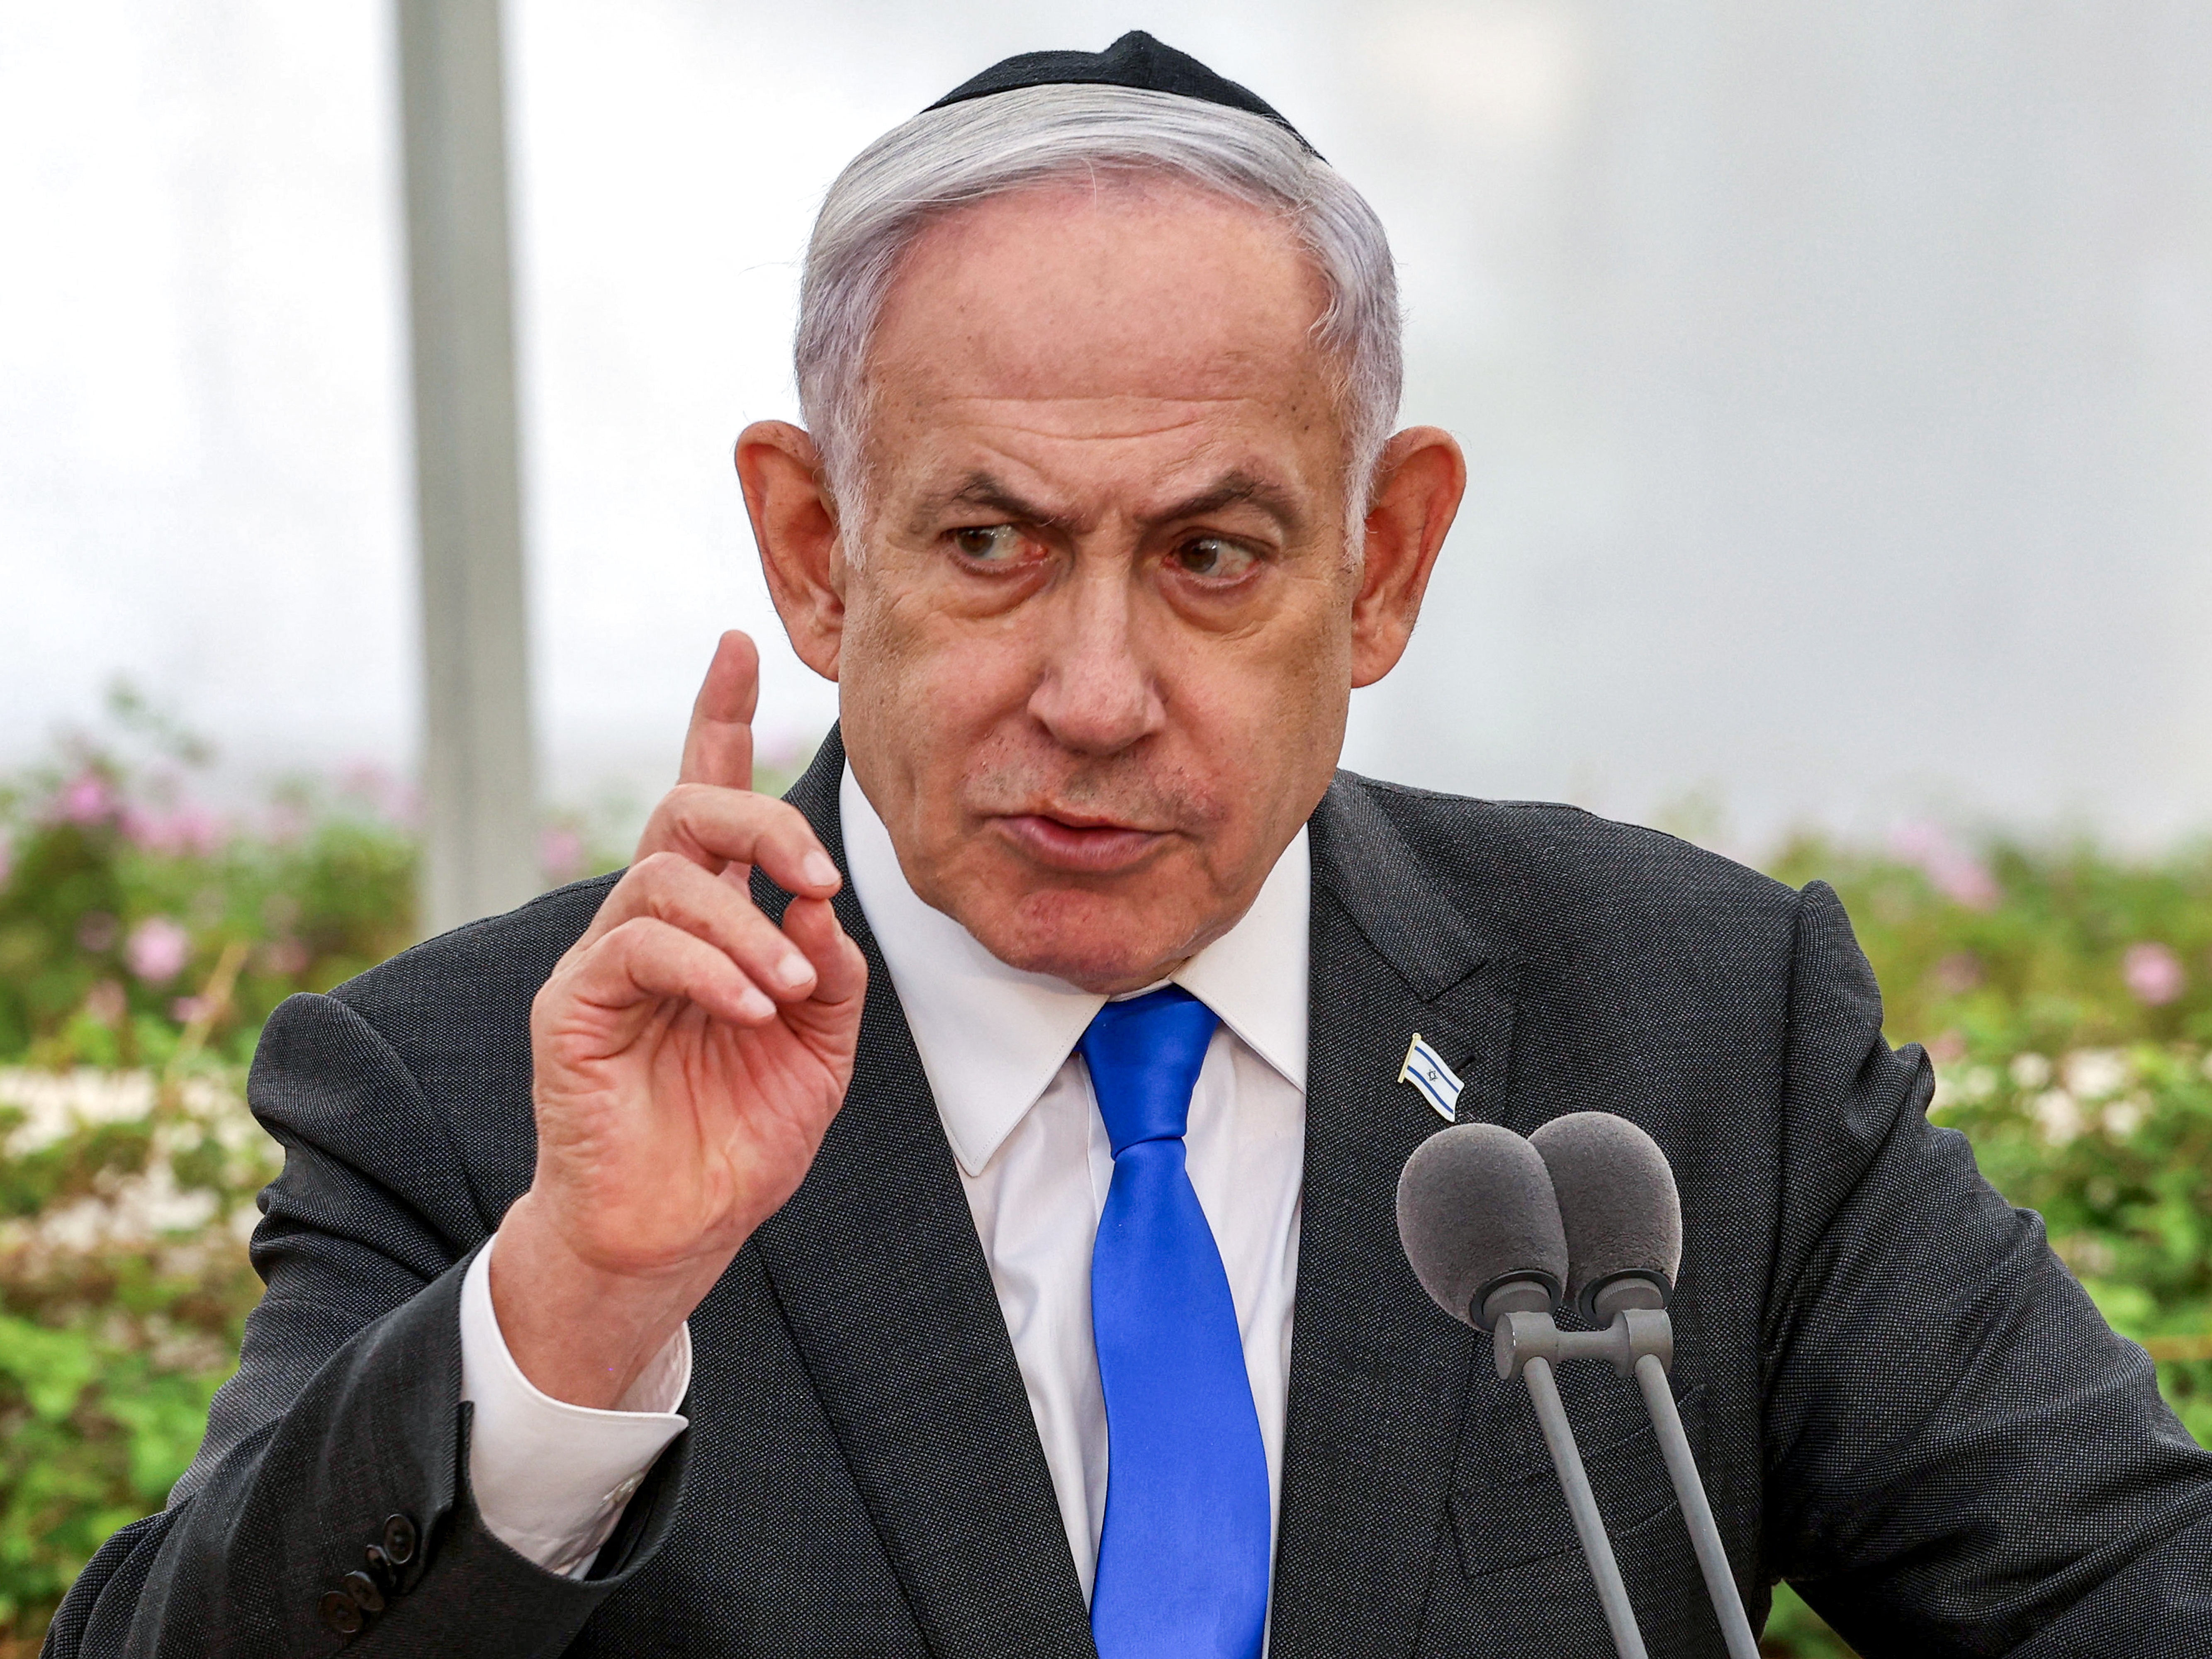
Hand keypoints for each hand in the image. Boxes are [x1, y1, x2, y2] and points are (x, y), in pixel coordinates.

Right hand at [492, 631, 866, 1406]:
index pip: (708, 794)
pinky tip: (749, 1007)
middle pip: (688, 807)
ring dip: (745, 923)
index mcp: (712, 919)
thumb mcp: (821, 1046)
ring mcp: (605, 960)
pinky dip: (709, 968)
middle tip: (825, 873)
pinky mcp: (572, 1007)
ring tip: (788, 987)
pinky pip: (638, 946)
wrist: (679, 1230)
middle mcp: (653, 923)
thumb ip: (829, 965)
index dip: (718, 716)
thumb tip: (821, 895)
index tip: (738, 645)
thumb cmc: (742, 1135)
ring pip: (666, 876)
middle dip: (762, 815)